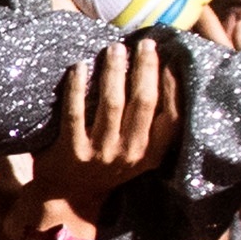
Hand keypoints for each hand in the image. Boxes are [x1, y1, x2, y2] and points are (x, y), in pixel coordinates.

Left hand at [41, 37, 176, 215]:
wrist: (68, 196)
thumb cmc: (106, 163)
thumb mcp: (137, 152)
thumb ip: (149, 124)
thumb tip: (162, 71)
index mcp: (151, 154)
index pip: (171, 116)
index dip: (173, 86)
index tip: (170, 58)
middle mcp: (130, 154)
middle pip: (143, 102)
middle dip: (145, 67)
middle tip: (143, 43)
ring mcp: (101, 154)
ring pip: (112, 103)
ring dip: (114, 71)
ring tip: (114, 48)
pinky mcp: (72, 152)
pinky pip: (76, 112)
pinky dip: (78, 86)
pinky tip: (80, 67)